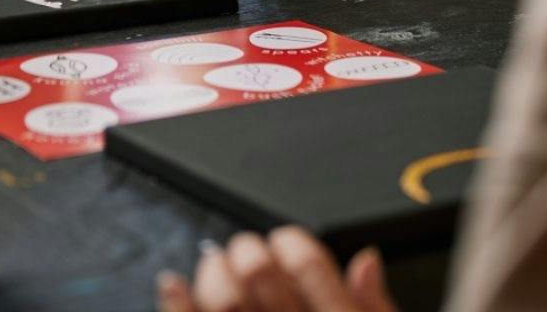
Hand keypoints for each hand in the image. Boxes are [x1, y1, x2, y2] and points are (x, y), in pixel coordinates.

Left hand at [157, 228, 394, 311]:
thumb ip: (373, 309)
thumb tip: (365, 261)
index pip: (310, 267)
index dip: (293, 243)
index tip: (286, 241)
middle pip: (260, 275)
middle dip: (249, 252)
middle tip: (248, 252)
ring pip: (224, 301)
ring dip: (214, 272)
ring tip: (216, 266)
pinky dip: (178, 306)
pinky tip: (173, 286)